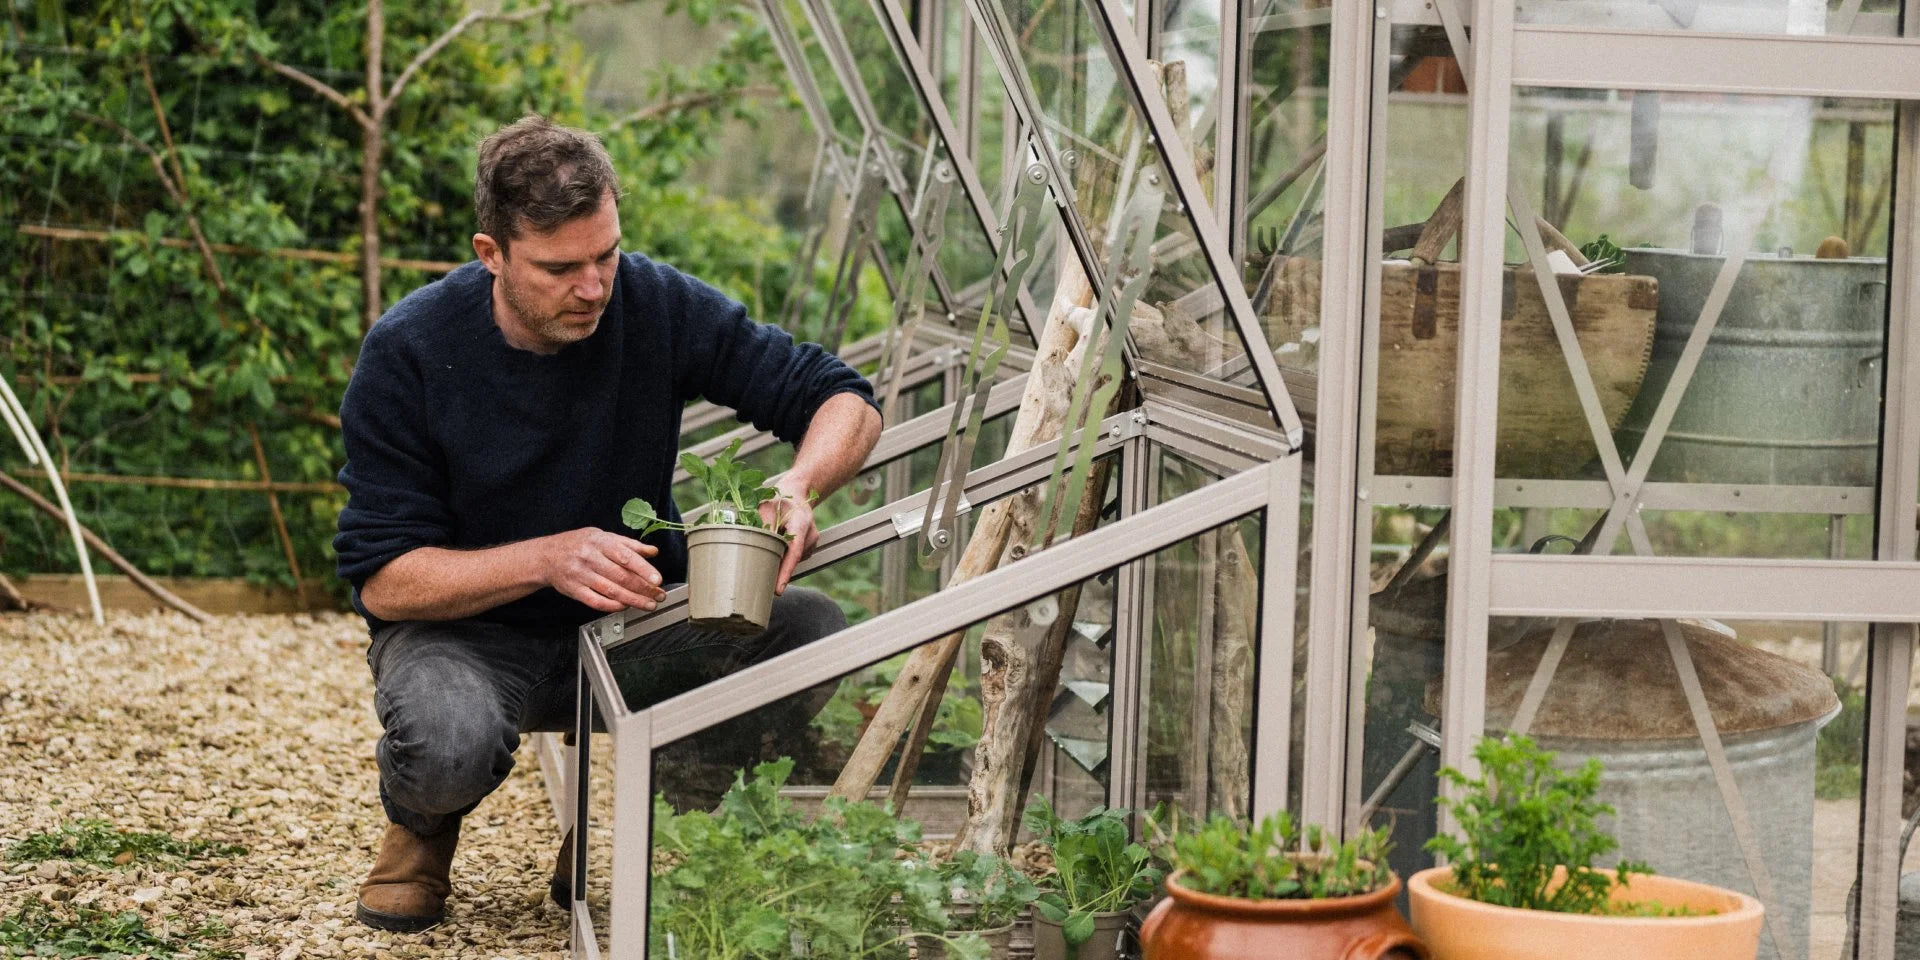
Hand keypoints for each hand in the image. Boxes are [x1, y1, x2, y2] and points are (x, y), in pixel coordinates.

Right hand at [543, 527, 667, 612]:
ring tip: (648, 604)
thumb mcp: (603, 536)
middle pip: (620, 576)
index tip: (657, 579)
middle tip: (658, 595)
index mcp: (599, 542)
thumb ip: (629, 545)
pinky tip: (625, 606)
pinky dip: (613, 606)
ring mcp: (581, 575)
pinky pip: (596, 601)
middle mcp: (590, 557)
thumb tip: (652, 551)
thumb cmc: (577, 544)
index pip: (625, 556)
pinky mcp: (574, 590)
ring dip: (633, 600)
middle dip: (643, 588)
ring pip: (611, 591)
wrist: (546, 556)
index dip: (643, 569)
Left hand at [759, 485, 819, 594]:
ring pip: (793, 560)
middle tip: (761, 580)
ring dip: (780, 558)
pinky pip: (794, 557)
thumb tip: (756, 544)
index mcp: (801, 522)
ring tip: (770, 543)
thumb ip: (763, 524)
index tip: (779, 589)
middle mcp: (810, 534)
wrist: (797, 492)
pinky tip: (780, 543)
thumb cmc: (780, 498)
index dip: (786, 572)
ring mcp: (812, 541)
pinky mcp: (809, 546)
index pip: (794, 552)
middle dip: (778, 571)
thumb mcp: (767, 506)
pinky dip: (784, 555)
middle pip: (793, 560)